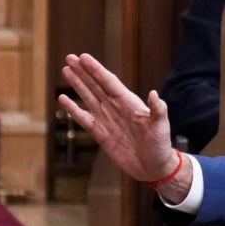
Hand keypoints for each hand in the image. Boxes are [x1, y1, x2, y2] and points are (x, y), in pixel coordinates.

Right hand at [58, 53, 188, 201]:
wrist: (154, 167)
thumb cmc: (161, 146)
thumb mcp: (161, 127)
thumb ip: (158, 111)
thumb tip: (154, 94)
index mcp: (130, 103)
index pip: (110, 82)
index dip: (96, 70)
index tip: (84, 57)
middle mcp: (116, 108)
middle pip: (96, 86)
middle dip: (83, 72)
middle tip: (70, 57)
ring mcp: (107, 120)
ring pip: (88, 98)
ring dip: (77, 85)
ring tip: (66, 70)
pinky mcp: (100, 134)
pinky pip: (84, 118)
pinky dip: (73, 109)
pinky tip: (63, 99)